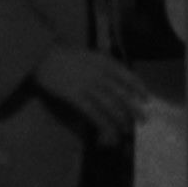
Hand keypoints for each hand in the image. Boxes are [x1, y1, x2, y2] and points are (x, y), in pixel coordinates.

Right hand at [31, 45, 148, 144]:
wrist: (41, 55)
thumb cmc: (63, 54)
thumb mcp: (87, 55)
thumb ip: (102, 65)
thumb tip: (116, 78)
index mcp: (102, 61)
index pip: (126, 75)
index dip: (138, 88)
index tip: (146, 98)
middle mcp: (98, 73)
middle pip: (121, 93)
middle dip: (133, 108)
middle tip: (143, 120)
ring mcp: (87, 85)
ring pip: (110, 105)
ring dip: (120, 119)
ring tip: (127, 129)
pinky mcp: (75, 96)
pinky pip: (93, 112)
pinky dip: (103, 123)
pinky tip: (110, 132)